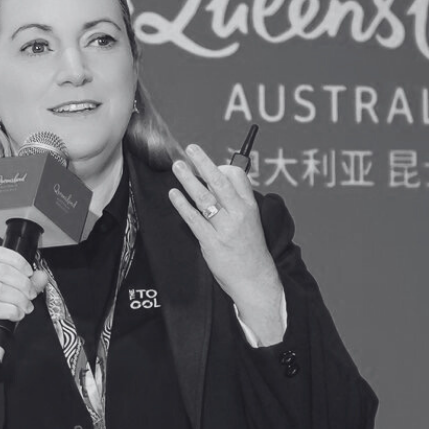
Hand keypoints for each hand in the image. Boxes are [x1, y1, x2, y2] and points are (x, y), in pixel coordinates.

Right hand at [0, 247, 48, 395]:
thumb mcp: (12, 296)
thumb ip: (27, 284)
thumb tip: (41, 276)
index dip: (17, 261)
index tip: (29, 273)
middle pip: (0, 270)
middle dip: (22, 283)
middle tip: (31, 294)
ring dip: (18, 299)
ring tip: (26, 307)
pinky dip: (10, 311)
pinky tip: (17, 314)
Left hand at [168, 144, 283, 332]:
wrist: (254, 279)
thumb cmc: (249, 249)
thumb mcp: (249, 222)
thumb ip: (235, 203)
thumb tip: (214, 184)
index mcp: (249, 207)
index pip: (237, 178)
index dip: (221, 167)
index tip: (207, 162)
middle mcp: (238, 214)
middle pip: (219, 182)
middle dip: (204, 163)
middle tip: (190, 149)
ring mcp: (225, 228)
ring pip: (205, 198)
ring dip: (189, 179)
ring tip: (177, 166)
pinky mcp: (212, 242)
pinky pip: (194, 219)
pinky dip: (182, 205)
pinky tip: (173, 194)